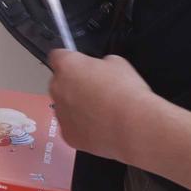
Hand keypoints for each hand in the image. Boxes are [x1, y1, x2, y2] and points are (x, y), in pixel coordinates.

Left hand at [46, 50, 155, 166]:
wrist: (133, 126)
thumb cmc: (126, 93)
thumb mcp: (117, 62)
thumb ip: (99, 64)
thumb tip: (98, 71)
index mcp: (67, 66)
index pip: (58, 56)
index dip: (70, 60)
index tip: (79, 65)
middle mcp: (58, 88)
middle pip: (60, 83)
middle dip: (74, 85)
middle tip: (96, 90)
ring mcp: (61, 113)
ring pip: (65, 106)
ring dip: (78, 107)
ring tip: (102, 111)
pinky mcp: (68, 134)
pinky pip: (72, 126)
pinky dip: (82, 126)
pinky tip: (101, 126)